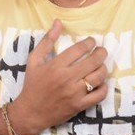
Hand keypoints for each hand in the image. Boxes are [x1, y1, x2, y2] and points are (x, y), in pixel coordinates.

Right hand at [11, 20, 107, 134]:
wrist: (30, 112)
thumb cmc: (32, 84)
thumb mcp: (34, 60)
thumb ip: (46, 41)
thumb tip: (58, 22)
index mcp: (56, 65)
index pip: (80, 49)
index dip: (90, 43)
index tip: (92, 42)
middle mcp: (67, 78)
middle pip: (93, 61)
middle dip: (101, 53)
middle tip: (101, 51)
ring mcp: (75, 93)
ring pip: (98, 76)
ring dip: (103, 68)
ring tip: (101, 65)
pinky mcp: (79, 105)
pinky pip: (99, 95)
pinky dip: (104, 87)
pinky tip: (100, 83)